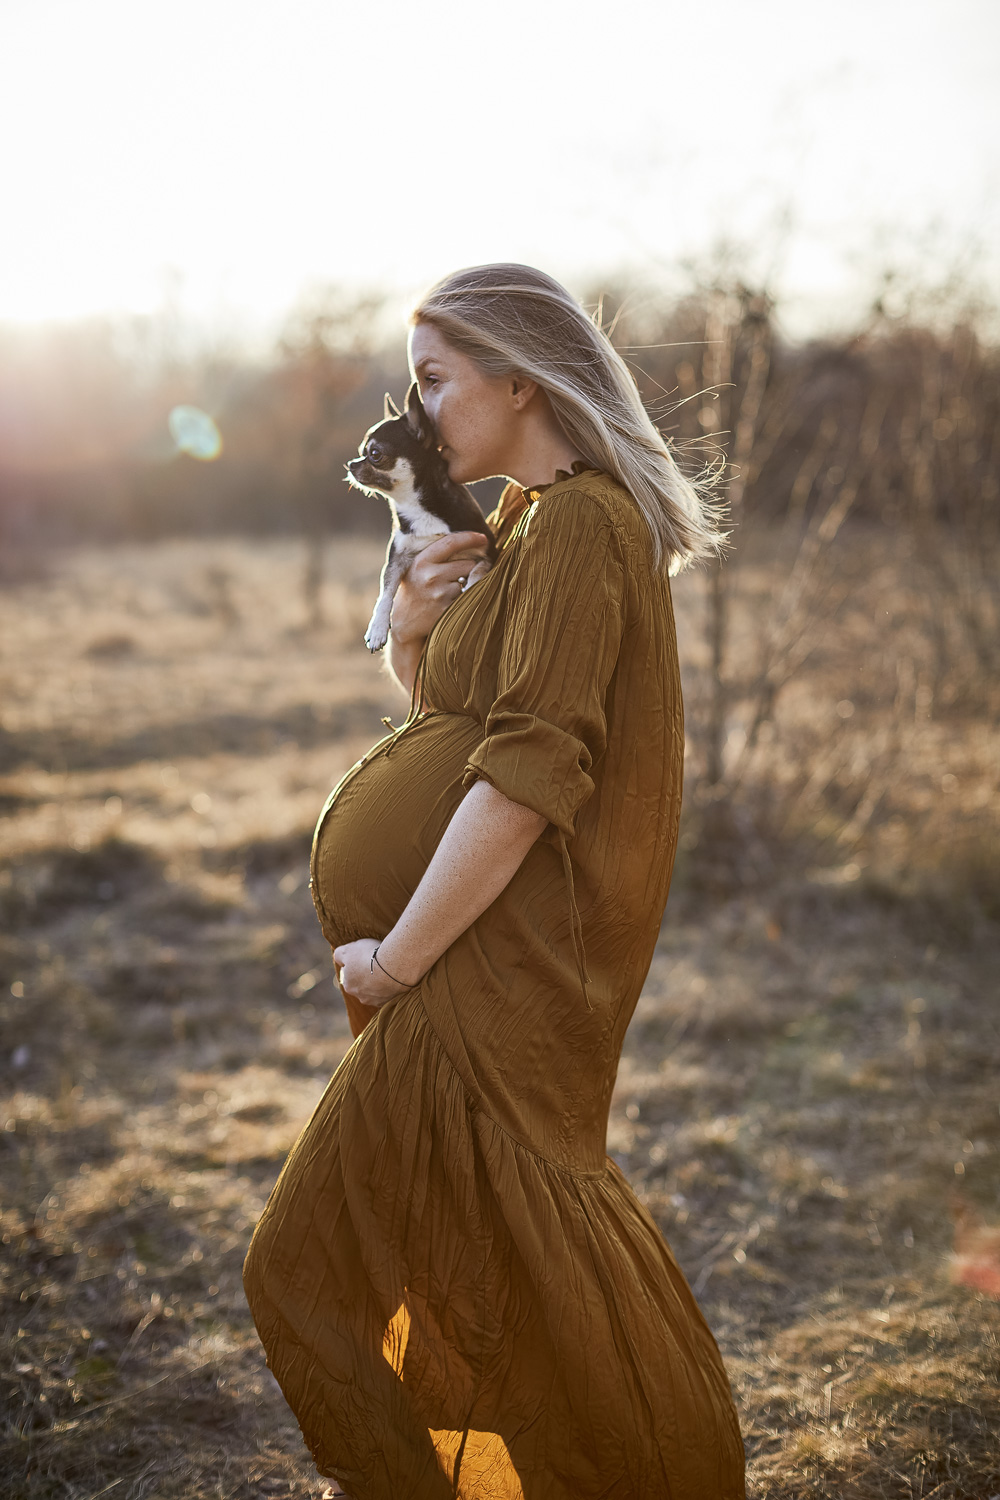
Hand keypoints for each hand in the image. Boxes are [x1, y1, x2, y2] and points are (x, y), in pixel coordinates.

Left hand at [332, 938, 415, 1009]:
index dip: (357, 964)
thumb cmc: (369, 957)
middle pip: (362, 984)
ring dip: (379, 982)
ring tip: (387, 969)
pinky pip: (388, 993)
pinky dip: (390, 986)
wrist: (393, 966)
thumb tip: (338, 958)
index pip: (349, 974)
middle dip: (367, 975)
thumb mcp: (348, 950)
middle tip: (376, 963)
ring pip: (375, 990)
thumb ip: (339, 955)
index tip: (365, 957)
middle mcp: (360, 997)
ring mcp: (376, 1001)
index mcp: (348, 985)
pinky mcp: (390, 1001)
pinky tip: (394, 976)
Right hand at [389, 531, 489, 645]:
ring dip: (467, 583)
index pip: (451, 543)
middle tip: (456, 575)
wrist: (405, 621)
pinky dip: (465, 597)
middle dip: (468, 567)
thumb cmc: (415, 589)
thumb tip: (471, 540)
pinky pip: (469, 596)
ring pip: (471, 580)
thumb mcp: (418, 566)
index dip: (470, 538)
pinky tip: (451, 601)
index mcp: (422, 561)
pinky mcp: (448, 609)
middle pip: (469, 563)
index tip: (483, 538)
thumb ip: (438, 554)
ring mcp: (440, 594)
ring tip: (450, 590)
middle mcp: (431, 576)